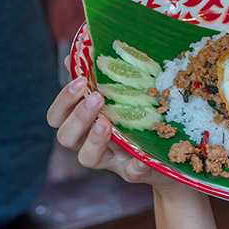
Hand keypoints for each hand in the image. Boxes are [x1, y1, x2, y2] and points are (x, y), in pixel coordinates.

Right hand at [46, 62, 185, 197]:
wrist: (171, 154)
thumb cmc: (141, 120)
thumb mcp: (123, 97)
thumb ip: (97, 79)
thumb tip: (73, 55)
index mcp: (84, 125)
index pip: (57, 117)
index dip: (63, 101)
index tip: (80, 81)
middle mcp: (91, 145)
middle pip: (66, 137)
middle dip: (77, 117)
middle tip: (97, 98)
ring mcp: (111, 161)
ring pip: (87, 157)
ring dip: (94, 139)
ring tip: (107, 122)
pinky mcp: (134, 173)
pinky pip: (130, 172)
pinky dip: (135, 165)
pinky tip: (141, 157)